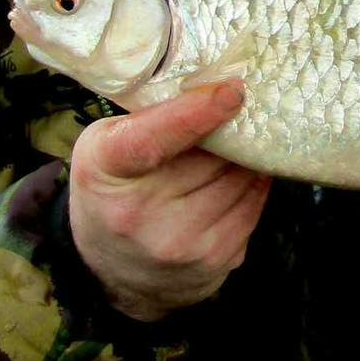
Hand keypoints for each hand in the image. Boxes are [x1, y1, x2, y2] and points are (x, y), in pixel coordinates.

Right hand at [68, 79, 269, 321]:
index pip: (153, 140)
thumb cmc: (113, 190)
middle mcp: (139, 215)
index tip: (233, 90)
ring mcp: (180, 244)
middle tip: (231, 118)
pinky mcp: (215, 260)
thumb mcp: (109, 143)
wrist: (114, 272)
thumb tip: (217, 88)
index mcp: (106, 170)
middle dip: (228, 133)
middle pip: (211, 156)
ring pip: (240, 179)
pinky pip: (254, 204)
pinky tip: (234, 180)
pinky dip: (250, 186)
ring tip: (228, 153)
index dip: (196, 113)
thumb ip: (152, 118)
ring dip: (243, 160)